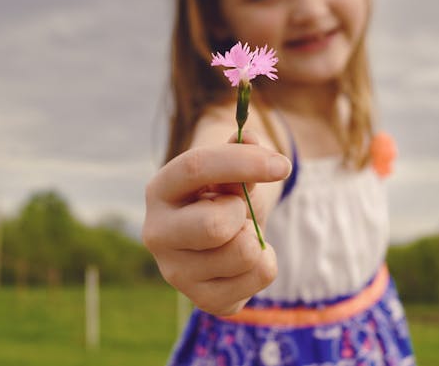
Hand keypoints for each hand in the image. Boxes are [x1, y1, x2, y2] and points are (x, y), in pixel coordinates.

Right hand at [142, 132, 291, 315]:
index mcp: (160, 190)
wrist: (217, 236)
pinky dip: (265, 262)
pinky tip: (245, 260)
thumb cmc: (222, 194)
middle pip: (214, 226)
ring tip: (240, 234)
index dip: (242, 162)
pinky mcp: (204, 300)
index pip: (195, 168)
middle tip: (239, 211)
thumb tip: (252, 138)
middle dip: (242, 213)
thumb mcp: (229, 170)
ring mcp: (176, 273)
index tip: (281, 165)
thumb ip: (242, 152)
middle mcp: (157, 234)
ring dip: (255, 237)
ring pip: (243, 253)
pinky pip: (259, 277)